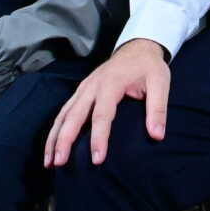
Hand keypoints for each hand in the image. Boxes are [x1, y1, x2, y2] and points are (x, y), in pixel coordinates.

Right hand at [45, 38, 169, 167]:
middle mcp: (92, 86)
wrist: (138, 47)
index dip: (98, 138)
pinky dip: (55, 129)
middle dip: (64, 139)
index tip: (96, 160)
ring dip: (54, 137)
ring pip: (63, 114)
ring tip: (49, 162)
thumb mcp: (160, 82)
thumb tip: (157, 136)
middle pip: (74, 115)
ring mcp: (83, 88)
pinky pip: (64, 112)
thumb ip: (158, 109)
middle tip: (58, 163)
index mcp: (111, 83)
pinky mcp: (80, 92)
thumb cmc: (148, 67)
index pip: (102, 114)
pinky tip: (51, 146)